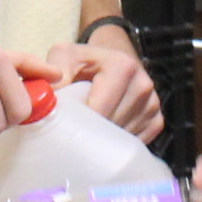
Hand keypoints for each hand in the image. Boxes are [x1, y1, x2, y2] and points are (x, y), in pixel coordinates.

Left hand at [47, 40, 162, 139]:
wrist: (111, 59)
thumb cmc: (86, 61)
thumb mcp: (66, 56)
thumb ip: (54, 74)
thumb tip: (45, 102)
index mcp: (123, 67)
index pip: (99, 110)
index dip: (78, 123)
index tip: (63, 130)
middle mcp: (143, 85)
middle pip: (111, 126)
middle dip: (89, 133)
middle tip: (72, 133)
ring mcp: (152, 105)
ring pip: (122, 139)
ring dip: (103, 141)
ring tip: (88, 131)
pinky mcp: (156, 121)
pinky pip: (135, 144)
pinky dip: (118, 145)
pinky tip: (105, 134)